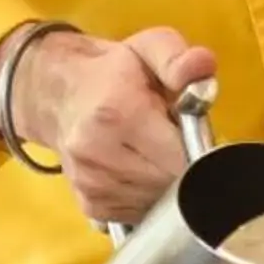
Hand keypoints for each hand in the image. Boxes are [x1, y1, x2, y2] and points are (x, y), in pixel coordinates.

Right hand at [14, 27, 217, 226]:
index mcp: (117, 113)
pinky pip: (142, 215)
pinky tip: (143, 171)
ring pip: (160, 204)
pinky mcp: (92, 206)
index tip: (198, 136)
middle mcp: (98, 155)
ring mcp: (92, 185)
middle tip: (177, 141)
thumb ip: (179, 58)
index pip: (181, 158)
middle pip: (173, 185)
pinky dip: (151, 198)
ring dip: (169, 185)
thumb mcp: (150, 48)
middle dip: (187, 168)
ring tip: (157, 153)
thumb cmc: (115, 72)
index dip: (202, 151)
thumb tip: (203, 66)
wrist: (61, 95)